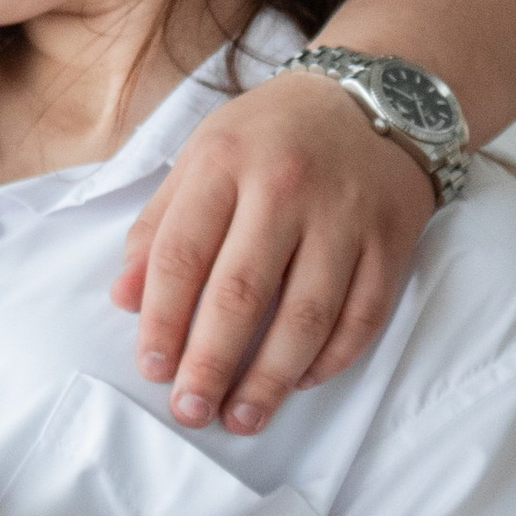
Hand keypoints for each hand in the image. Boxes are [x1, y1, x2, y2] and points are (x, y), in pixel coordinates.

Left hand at [111, 72, 433, 434]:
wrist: (376, 98)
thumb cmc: (271, 135)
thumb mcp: (202, 156)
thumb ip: (159, 226)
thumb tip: (123, 299)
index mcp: (224, 162)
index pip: (182, 255)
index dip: (162, 320)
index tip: (152, 369)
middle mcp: (286, 187)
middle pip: (241, 294)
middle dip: (210, 364)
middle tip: (191, 411)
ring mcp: (345, 216)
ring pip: (307, 316)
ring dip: (270, 379)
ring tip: (242, 417)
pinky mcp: (392, 240)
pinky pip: (363, 316)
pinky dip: (331, 359)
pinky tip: (300, 382)